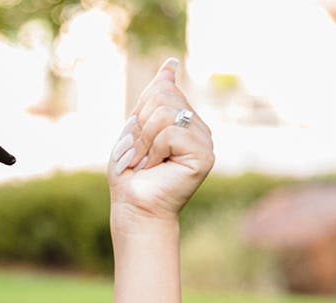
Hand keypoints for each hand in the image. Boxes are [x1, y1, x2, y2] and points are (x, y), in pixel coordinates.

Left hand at [107, 58, 214, 229]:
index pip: (162, 88)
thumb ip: (152, 98)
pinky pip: (171, 133)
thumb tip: (171, 64)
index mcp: (182, 119)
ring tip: (145, 162)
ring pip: (164, 114)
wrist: (133, 207)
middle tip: (138, 154)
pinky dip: (153, 150)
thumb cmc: (130, 174)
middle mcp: (198, 127)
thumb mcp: (134, 129)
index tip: (138, 139)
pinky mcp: (205, 156)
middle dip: (139, 127)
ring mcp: (204, 141)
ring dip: (143, 141)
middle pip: (162, 96)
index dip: (140, 112)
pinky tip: (155, 167)